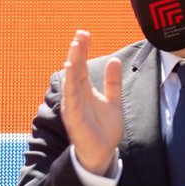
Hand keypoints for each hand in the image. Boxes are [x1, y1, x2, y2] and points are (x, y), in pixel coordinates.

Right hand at [60, 30, 122, 174]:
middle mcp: (76, 94)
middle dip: (77, 52)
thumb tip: (114, 60)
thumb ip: (113, 82)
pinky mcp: (73, 117)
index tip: (84, 33)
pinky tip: (70, 71)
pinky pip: (70, 98)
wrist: (103, 152)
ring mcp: (73, 105)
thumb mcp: (114, 100)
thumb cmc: (105, 128)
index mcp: (85, 89)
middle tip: (80, 35)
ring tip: (74, 49)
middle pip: (75, 69)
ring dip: (72, 65)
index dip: (83, 50)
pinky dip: (70, 84)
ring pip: (71, 81)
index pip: (82, 65)